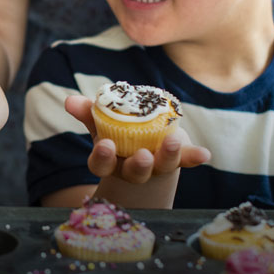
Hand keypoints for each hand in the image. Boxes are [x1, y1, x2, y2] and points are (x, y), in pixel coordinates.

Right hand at [65, 95, 209, 183]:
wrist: (147, 147)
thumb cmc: (118, 134)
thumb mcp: (101, 124)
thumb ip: (88, 113)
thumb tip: (69, 100)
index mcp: (111, 162)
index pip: (101, 165)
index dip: (103, 158)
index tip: (105, 145)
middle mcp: (134, 169)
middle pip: (134, 173)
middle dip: (139, 165)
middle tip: (142, 155)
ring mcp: (157, 166)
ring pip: (162, 166)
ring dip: (168, 155)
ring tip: (172, 142)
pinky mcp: (178, 159)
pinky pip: (186, 159)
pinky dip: (195, 156)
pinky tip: (204, 154)